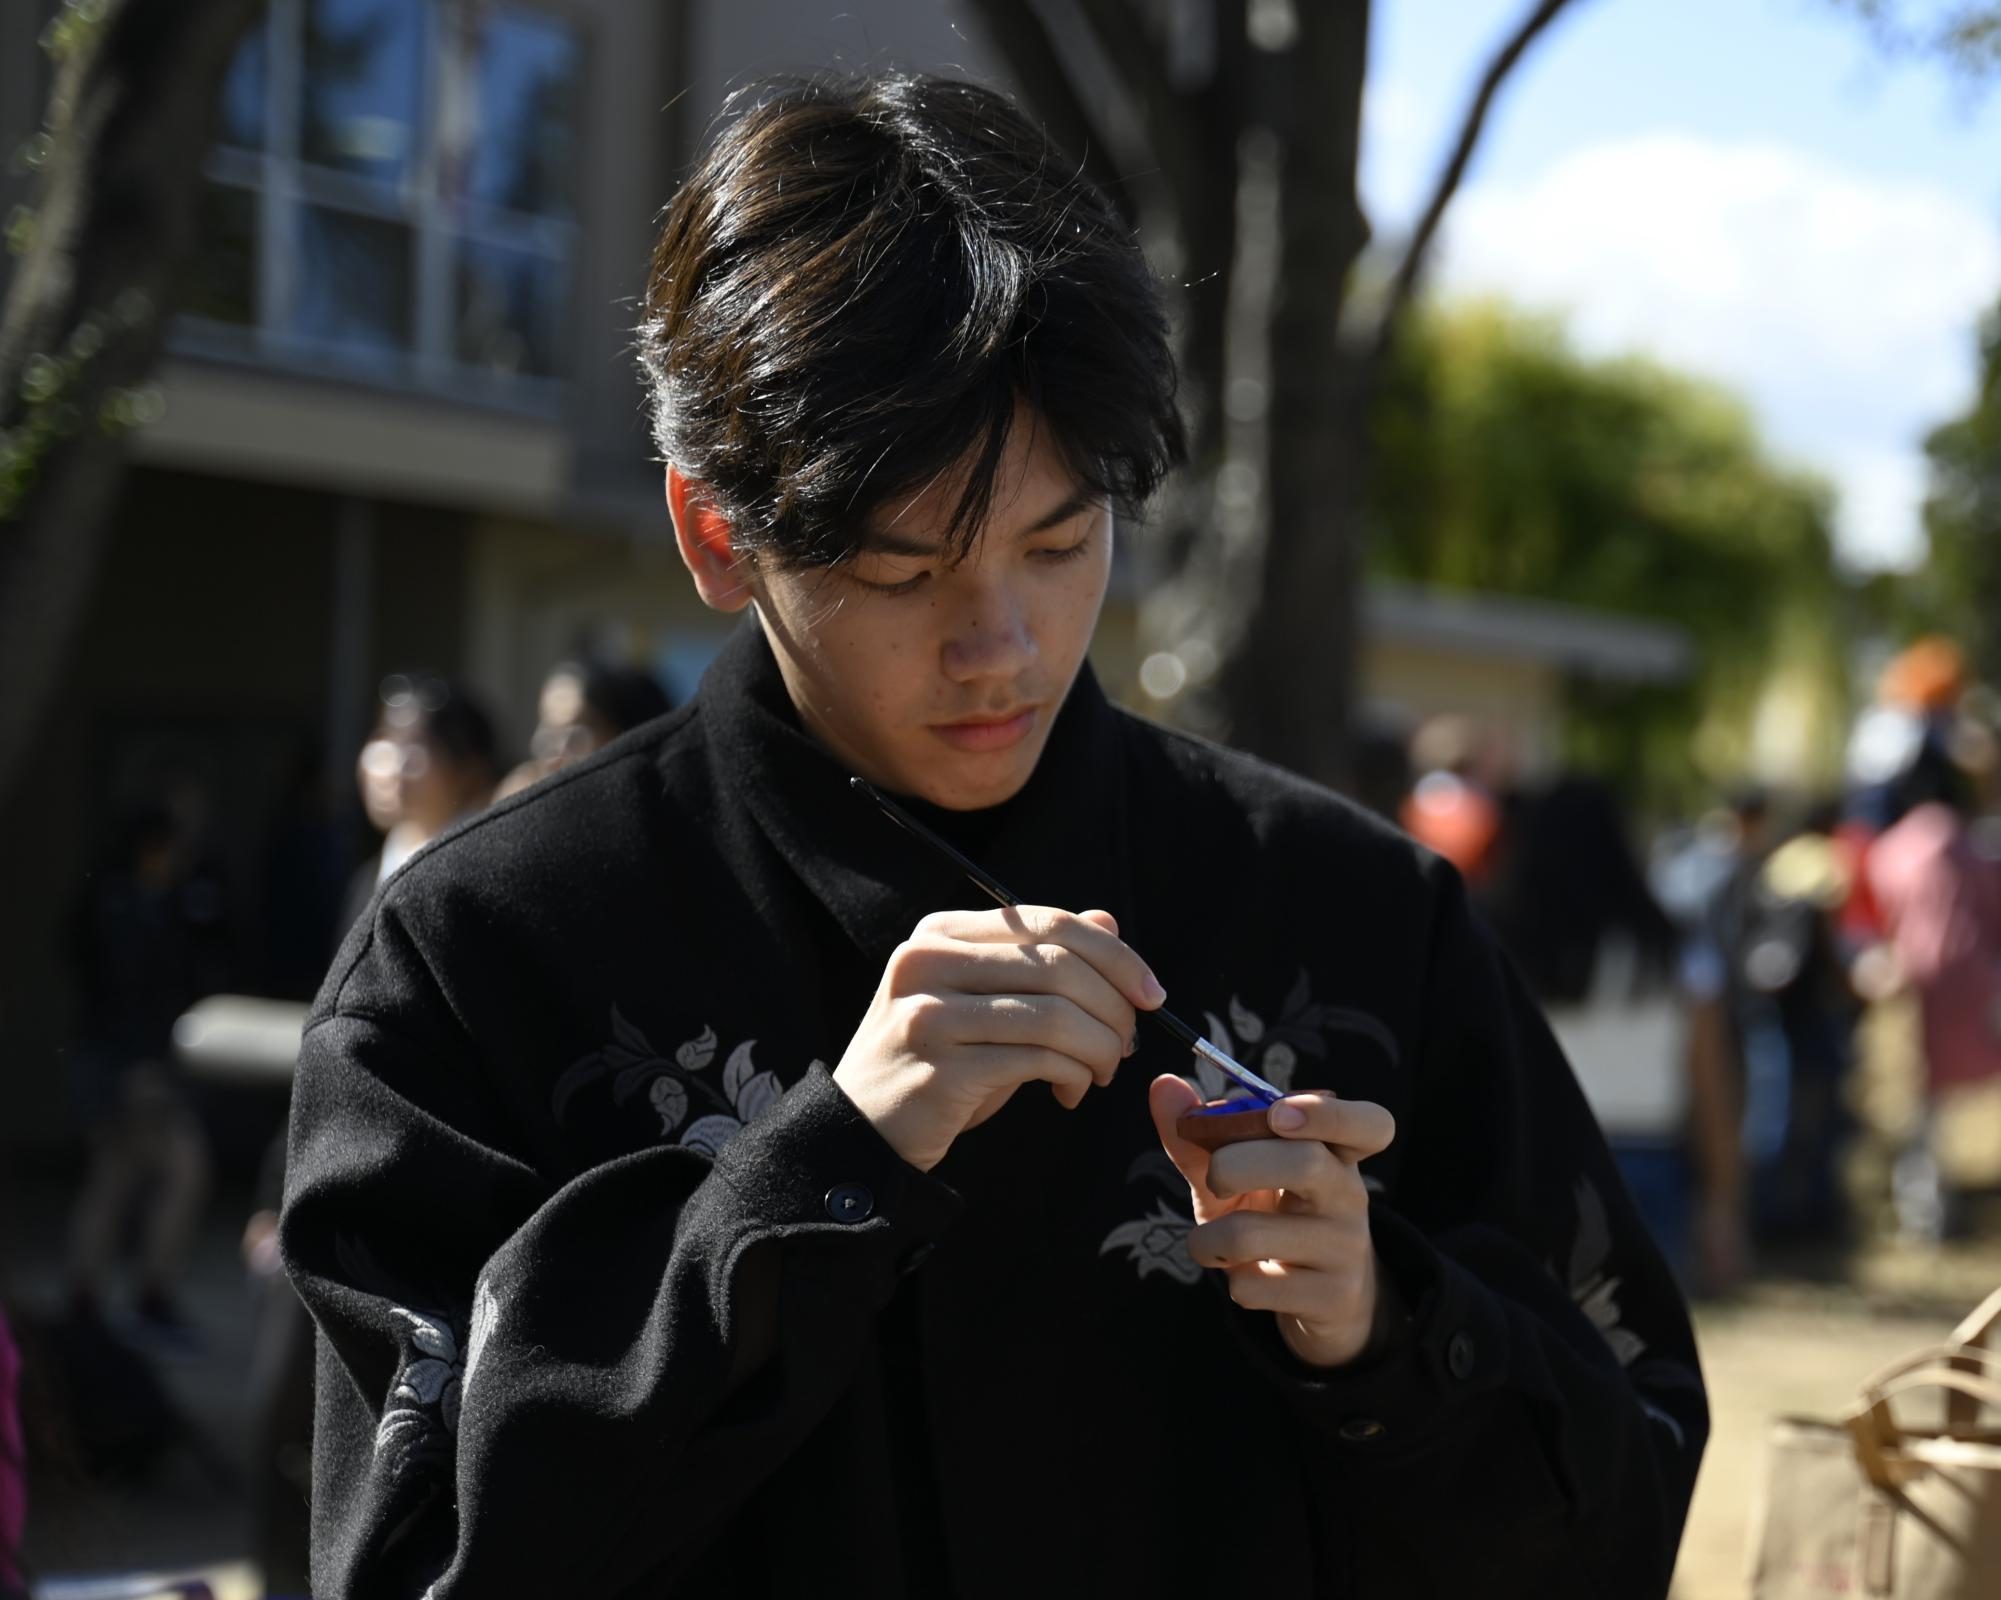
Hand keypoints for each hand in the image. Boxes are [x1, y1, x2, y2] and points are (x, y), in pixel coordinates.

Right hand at [835, 906, 1164, 1171]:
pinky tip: (1069, 1091)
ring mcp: (929, 1013)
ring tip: (1100, 1072)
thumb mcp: (987, 1001)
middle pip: (1058, 965)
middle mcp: (927, 961)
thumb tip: (1108, 923)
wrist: (864, 1130)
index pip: (1047, 922)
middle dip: (1113, 1007)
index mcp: (940, 933)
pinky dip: (1072, 1075)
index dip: (1113, 955)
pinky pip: (1037, 1060)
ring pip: (1055, 1015)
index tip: (1151, 994)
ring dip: (1099, 1047)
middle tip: (1126, 1043)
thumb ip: (1041, 960)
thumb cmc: (937, 1063)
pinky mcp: (940, 1067)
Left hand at [1149, 1075, 1397, 1367]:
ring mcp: (1345, 1249)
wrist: (1320, 1299)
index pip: (1369, 1123)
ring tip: (1210, 1242)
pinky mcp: (1330, 1297)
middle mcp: (1350, 1194)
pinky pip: (1253, 1284)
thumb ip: (1200, 1133)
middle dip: (1235, 1163)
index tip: (1278, 1114)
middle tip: (1216, 1178)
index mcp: (1337, 1152)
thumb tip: (1163, 1084)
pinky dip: (1228, 1278)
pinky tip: (1242, 1275)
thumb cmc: (1274, 1217)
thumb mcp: (1238, 1174)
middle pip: (1304, 1162)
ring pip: (1253, 1232)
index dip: (1328, 1114)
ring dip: (1207, 1238)